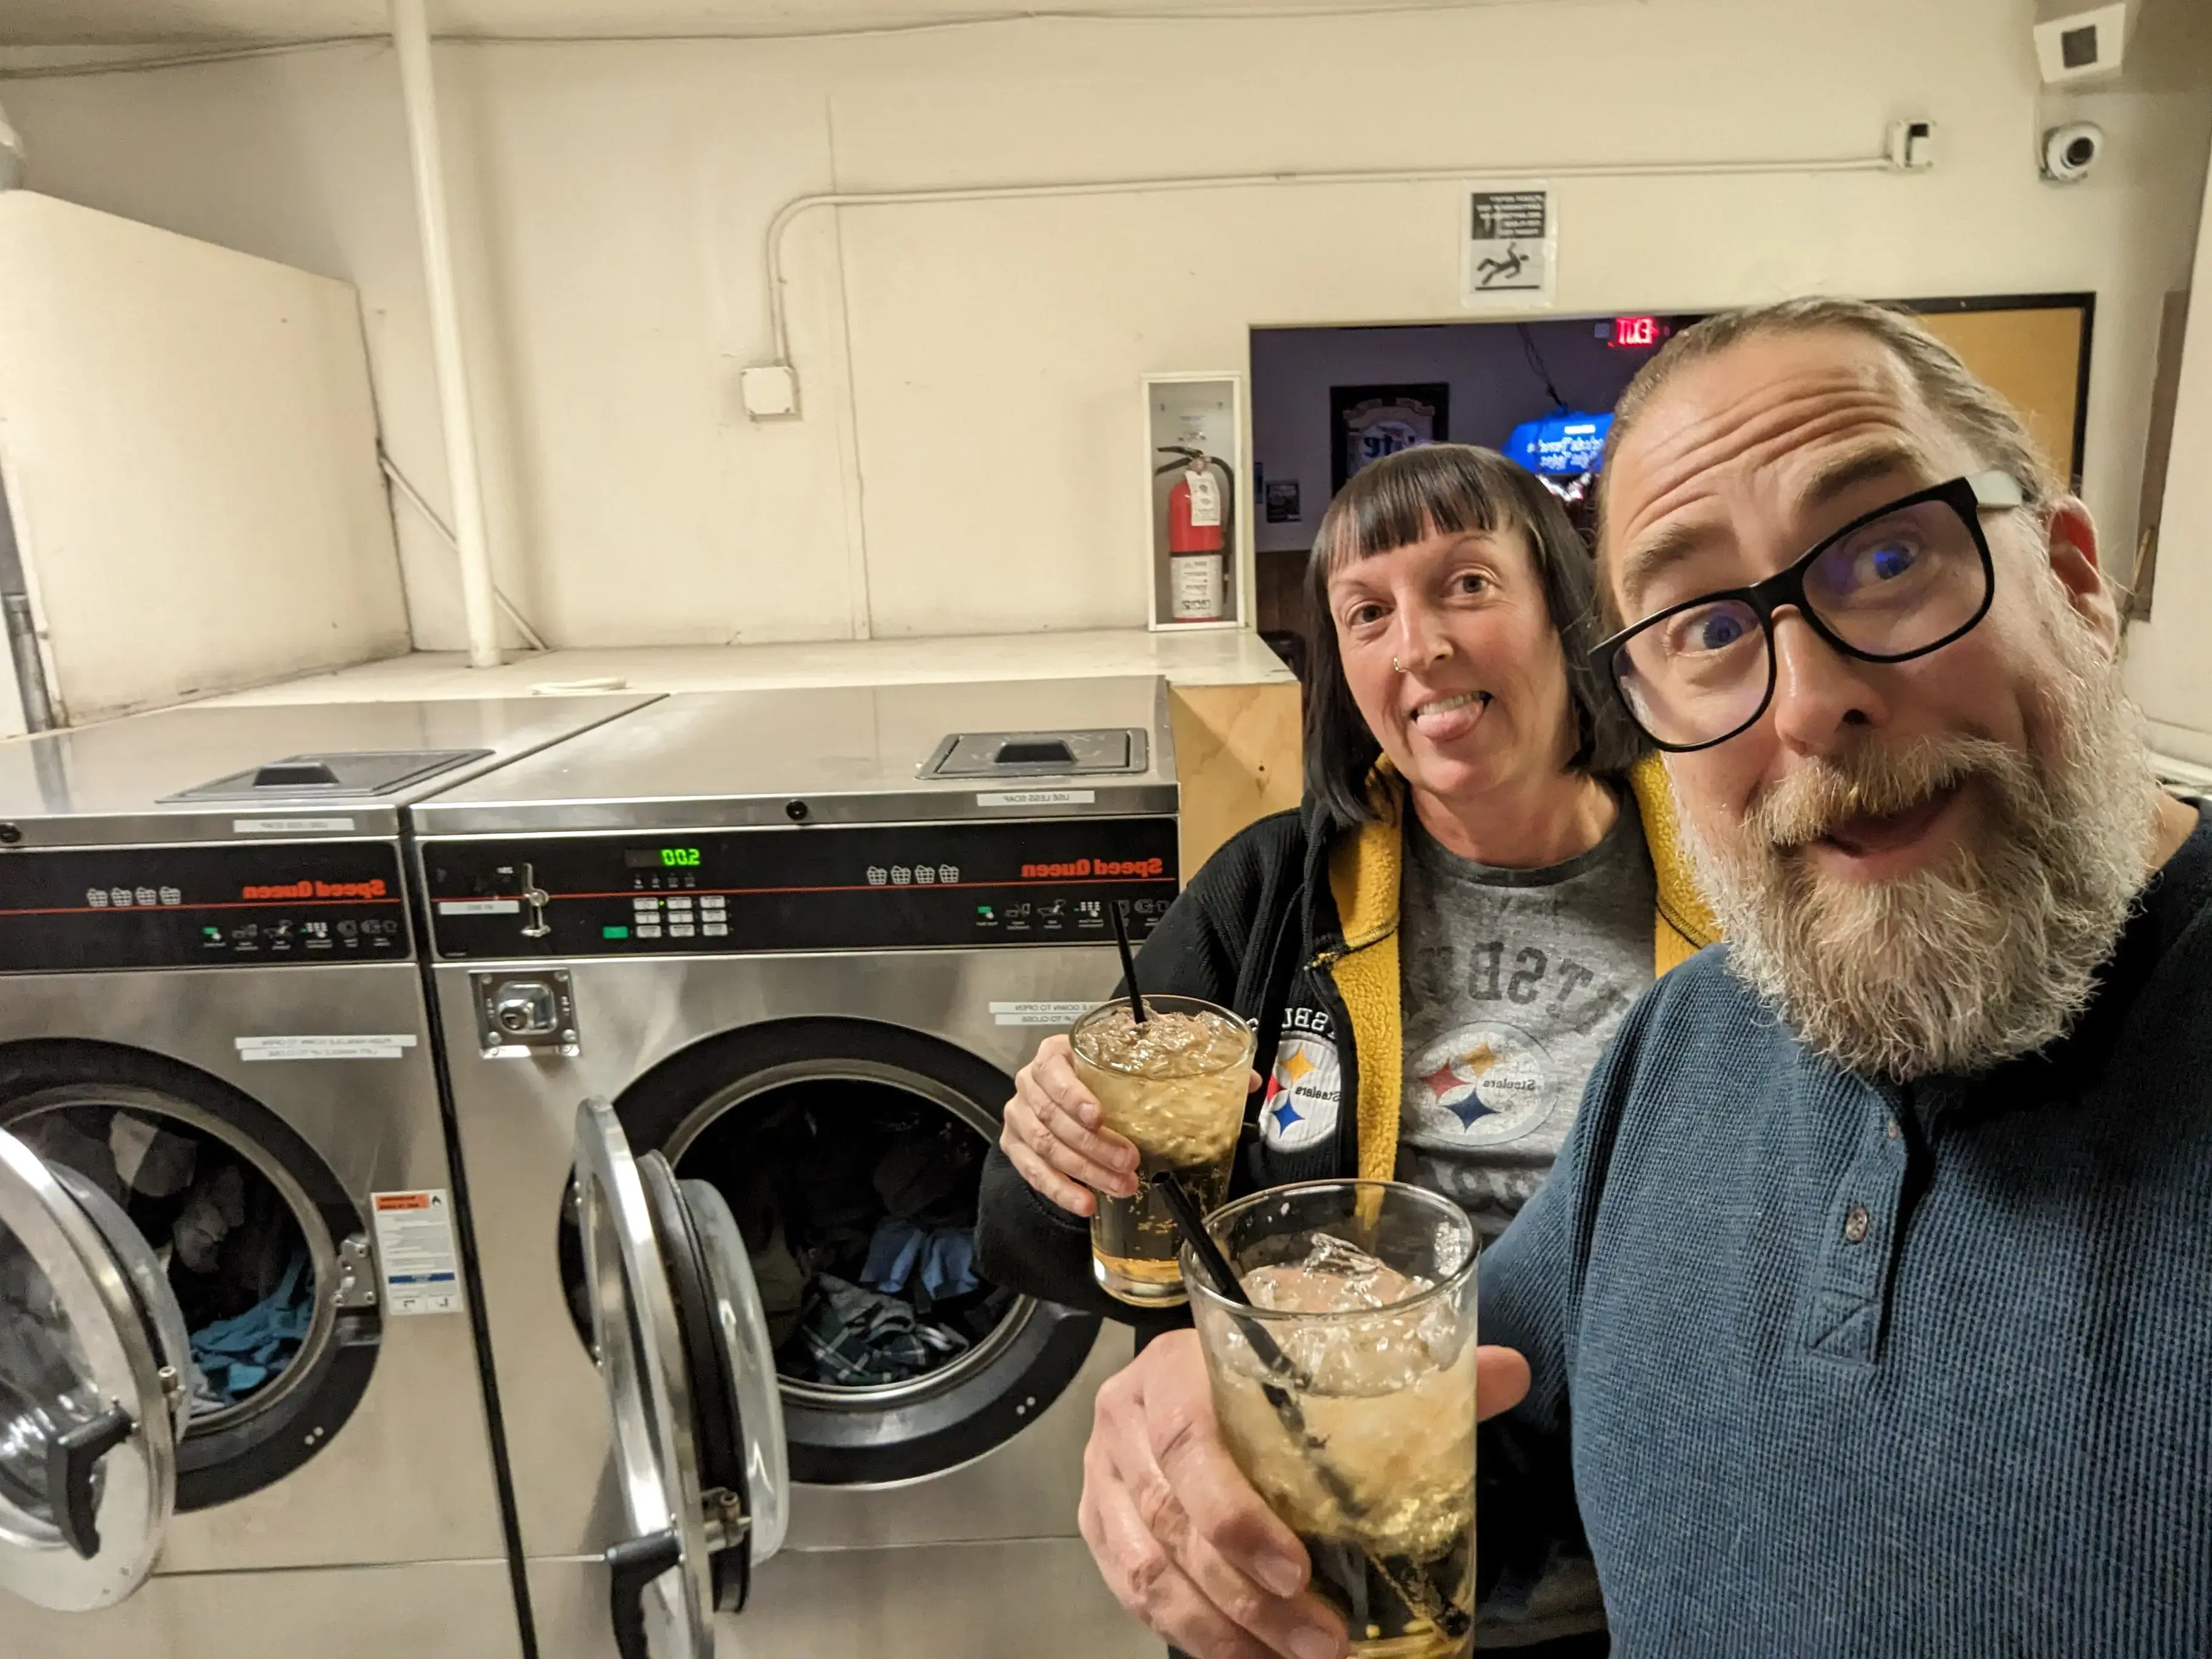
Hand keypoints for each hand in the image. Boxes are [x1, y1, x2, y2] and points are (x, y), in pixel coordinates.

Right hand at [998, 1033, 1140, 1215]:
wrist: (1064, 1092)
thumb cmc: (1096, 1076)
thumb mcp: (1109, 1062)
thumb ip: (1129, 1063)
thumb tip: (1170, 1063)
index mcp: (1051, 1056)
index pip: (1054, 1075)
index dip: (1074, 1097)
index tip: (1099, 1118)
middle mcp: (1027, 1083)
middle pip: (1053, 1117)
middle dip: (1093, 1145)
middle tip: (1128, 1162)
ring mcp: (1017, 1116)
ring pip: (1045, 1147)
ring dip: (1084, 1172)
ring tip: (1119, 1186)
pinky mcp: (1013, 1145)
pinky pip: (1033, 1172)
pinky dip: (1061, 1191)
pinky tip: (1085, 1203)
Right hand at [1078, 1329, 1533, 1658]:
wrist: (1197, 1364)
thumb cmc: (1268, 1365)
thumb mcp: (1330, 1355)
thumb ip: (1415, 1368)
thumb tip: (1511, 1372)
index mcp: (1173, 1366)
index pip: (1187, 1438)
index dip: (1234, 1511)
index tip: (1295, 1569)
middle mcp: (1124, 1417)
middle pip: (1169, 1519)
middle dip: (1246, 1596)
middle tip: (1322, 1639)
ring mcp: (1103, 1474)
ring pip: (1149, 1570)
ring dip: (1222, 1630)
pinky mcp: (1099, 1522)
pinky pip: (1132, 1593)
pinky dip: (1189, 1634)